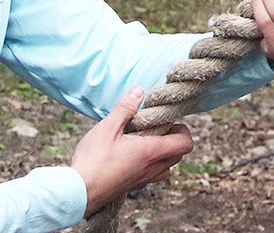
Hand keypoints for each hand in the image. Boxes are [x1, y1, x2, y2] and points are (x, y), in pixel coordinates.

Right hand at [70, 88, 190, 210]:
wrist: (76, 194)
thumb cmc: (92, 161)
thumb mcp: (107, 128)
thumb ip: (125, 109)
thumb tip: (138, 91)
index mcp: (152, 152)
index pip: (186, 143)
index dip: (182, 130)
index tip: (167, 122)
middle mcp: (152, 168)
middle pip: (179, 155)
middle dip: (173, 140)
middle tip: (156, 129)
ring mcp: (142, 181)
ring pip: (167, 168)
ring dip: (163, 155)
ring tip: (145, 143)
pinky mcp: (131, 188)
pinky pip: (151, 177)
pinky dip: (150, 166)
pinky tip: (131, 157)